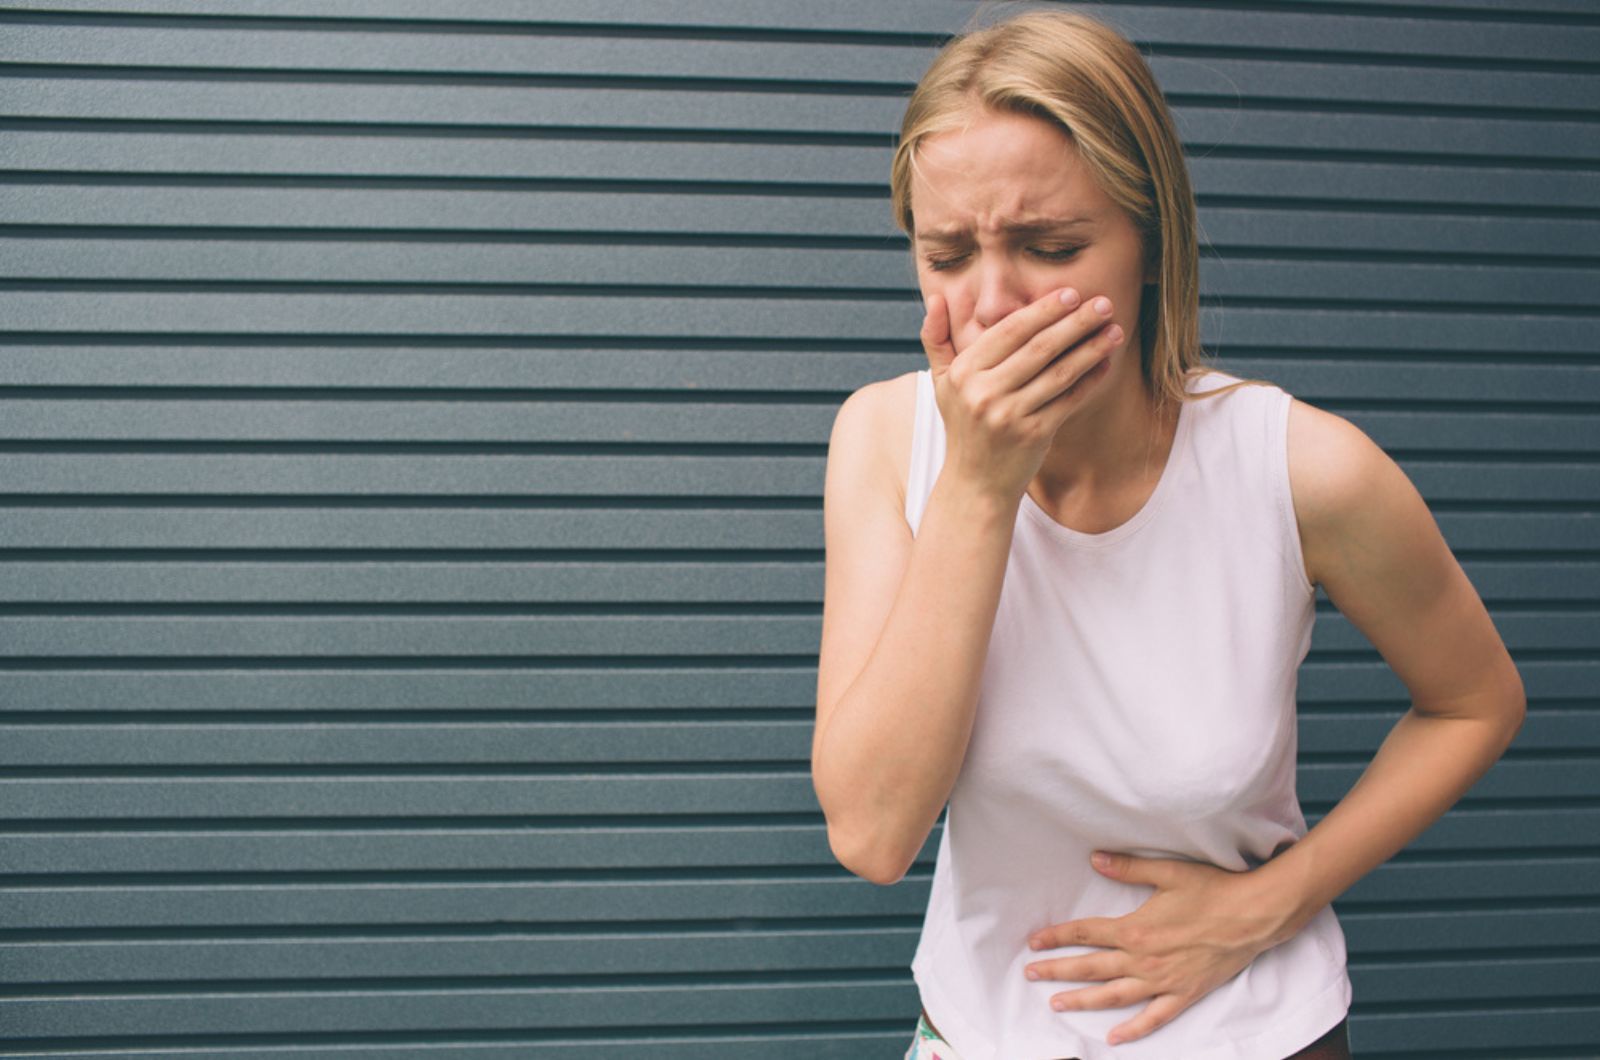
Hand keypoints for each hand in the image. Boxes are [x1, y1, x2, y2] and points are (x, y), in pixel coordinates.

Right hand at [921, 288, 1121, 503]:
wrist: (975, 482)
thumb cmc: (963, 425)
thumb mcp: (942, 383)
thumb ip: (936, 339)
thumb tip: (937, 296)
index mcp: (964, 372)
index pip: (1009, 331)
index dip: (1043, 310)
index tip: (1070, 293)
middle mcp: (984, 392)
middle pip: (1039, 348)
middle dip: (1075, 322)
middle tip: (1103, 303)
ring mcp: (1009, 415)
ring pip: (1059, 373)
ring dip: (1091, 348)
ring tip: (1114, 330)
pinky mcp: (1033, 435)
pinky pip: (1068, 400)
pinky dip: (1090, 380)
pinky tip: (1106, 363)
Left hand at [1022, 851, 1290, 1045]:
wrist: (1254, 916)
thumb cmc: (1213, 890)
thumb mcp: (1168, 873)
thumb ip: (1128, 868)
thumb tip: (1095, 858)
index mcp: (1136, 929)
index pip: (1086, 933)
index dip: (1057, 937)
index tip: (1034, 942)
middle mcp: (1144, 959)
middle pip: (1091, 967)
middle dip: (1058, 970)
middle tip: (1031, 974)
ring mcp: (1163, 981)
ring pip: (1113, 996)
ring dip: (1082, 1001)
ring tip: (1056, 1004)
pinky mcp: (1184, 994)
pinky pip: (1153, 1018)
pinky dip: (1132, 1030)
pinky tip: (1112, 1038)